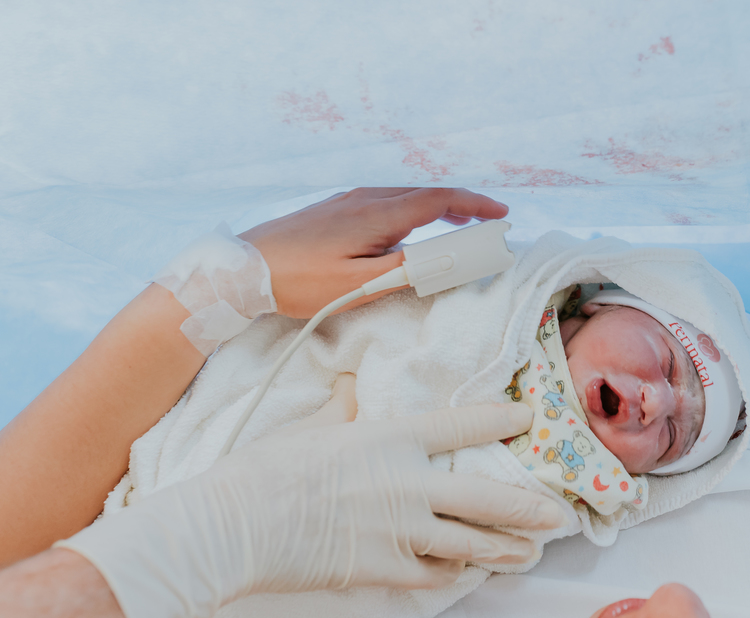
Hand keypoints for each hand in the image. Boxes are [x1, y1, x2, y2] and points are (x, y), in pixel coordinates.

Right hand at [58, 404, 559, 617]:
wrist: (235, 528)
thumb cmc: (264, 470)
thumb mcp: (307, 429)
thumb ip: (341, 411)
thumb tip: (352, 387)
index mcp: (390, 439)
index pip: (460, 426)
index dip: (498, 419)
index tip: (526, 416)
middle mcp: (409, 484)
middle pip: (487, 499)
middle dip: (529, 508)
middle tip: (559, 515)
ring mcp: (401, 531)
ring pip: (473, 544)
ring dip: (507, 550)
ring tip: (531, 553)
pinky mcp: (385, 570)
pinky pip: (435, 574)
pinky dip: (456, 574)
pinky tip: (471, 574)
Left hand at [240, 187, 508, 317]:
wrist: (242, 268)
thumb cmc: (298, 281)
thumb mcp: (357, 285)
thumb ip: (403, 270)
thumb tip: (441, 259)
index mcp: (377, 214)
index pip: (439, 201)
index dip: (475, 205)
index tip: (501, 215)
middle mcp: (365, 198)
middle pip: (425, 194)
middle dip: (462, 206)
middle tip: (487, 223)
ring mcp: (347, 200)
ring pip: (404, 196)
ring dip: (437, 207)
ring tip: (458, 225)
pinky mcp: (333, 208)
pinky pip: (385, 201)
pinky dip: (412, 210)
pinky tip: (409, 227)